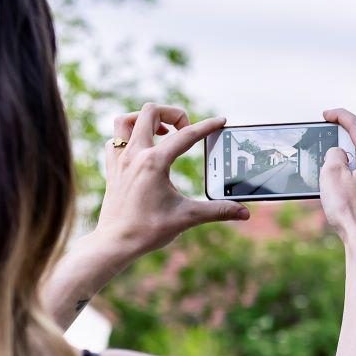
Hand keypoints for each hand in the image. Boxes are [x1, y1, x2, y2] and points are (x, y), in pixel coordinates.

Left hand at [92, 104, 247, 262]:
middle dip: (172, 113)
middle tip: (185, 129)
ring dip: (144, 120)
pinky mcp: (112, 170)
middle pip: (150, 112)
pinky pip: (114, 141)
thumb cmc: (148, 231)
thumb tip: (244, 213)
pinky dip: (127, 138)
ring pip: (126, 120)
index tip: (220, 121)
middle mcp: (135, 155)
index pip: (186, 135)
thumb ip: (218, 211)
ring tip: (161, 132)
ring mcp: (120, 160)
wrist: (115, 244)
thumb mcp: (187, 217)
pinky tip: (140, 150)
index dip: (207, 126)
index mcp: (154, 162)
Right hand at [318, 108, 355, 250]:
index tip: (327, 114)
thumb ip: (334, 156)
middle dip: (345, 148)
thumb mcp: (332, 176)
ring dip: (351, 171)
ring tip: (333, 184)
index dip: (342, 117)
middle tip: (326, 152)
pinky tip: (346, 202)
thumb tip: (340, 154)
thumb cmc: (352, 214)